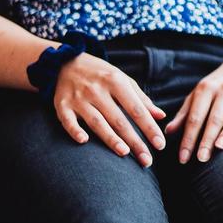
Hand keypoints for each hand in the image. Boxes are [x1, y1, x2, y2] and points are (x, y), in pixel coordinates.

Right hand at [52, 53, 166, 166]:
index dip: (149, 128)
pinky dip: (75, 130)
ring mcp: (79, 98)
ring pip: (97, 121)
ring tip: (124, 153)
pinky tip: (83, 141)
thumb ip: (141, 99)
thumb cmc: (101, 74)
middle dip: (134, 141)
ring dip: (110, 138)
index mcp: (116, 81)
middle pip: (119, 119)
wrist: (66, 62)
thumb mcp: (123, 79)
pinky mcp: (61, 105)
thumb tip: (161, 116)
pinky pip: (68, 120)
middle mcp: (97, 90)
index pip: (136, 109)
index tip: (160, 145)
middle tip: (147, 160)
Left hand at [165, 45, 222, 162]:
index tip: (183, 158)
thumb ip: (184, 114)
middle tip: (201, 158)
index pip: (195, 117)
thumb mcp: (198, 95)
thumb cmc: (217, 87)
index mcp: (206, 89)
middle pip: (214, 117)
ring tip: (220, 147)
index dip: (188, 138)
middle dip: (207, 139)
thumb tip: (168, 132)